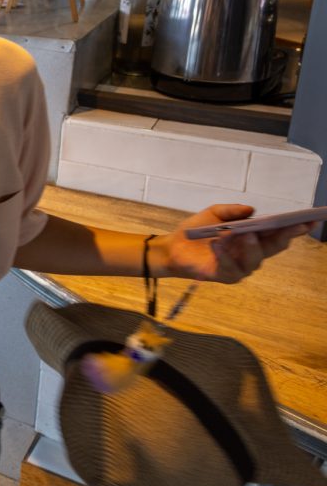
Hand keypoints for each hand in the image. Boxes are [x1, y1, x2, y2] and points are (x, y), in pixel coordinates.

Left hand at [158, 203, 313, 283]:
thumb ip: (232, 211)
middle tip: (292, 225)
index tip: (310, 219)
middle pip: (274, 246)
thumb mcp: (214, 214)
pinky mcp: (226, 276)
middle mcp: (252, 253)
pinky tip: (218, 243)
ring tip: (246, 234)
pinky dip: (224, 254)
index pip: (278, 233)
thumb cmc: (198, 231)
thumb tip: (252, 209)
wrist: (174, 246)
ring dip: (252, 246)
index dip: (295, 227)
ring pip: (255, 259)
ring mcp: (241, 266)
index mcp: (254, 237)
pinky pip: (230, 267)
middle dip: (285, 235)